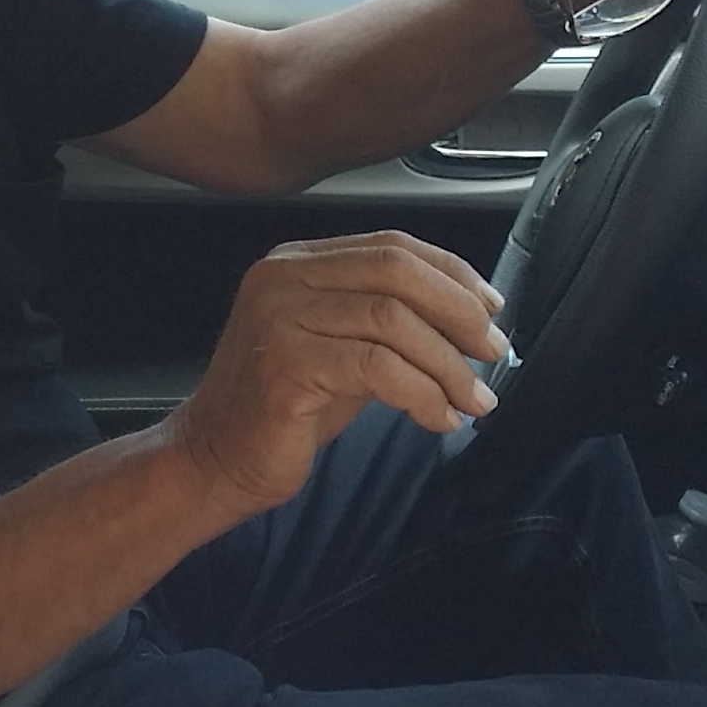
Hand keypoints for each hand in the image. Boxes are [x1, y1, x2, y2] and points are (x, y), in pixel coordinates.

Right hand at [163, 231, 507, 517]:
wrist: (214, 460)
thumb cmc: (282, 411)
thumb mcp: (339, 347)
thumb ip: (387, 320)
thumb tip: (469, 318)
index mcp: (295, 263)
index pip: (391, 246)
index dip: (452, 274)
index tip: (491, 308)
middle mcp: (282, 279)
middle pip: (396, 271)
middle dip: (458, 312)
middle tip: (492, 352)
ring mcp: (278, 318)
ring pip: (393, 321)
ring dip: (448, 365)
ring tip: (474, 400)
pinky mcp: (284, 365)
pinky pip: (377, 368)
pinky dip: (422, 394)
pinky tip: (438, 418)